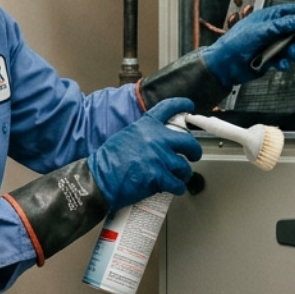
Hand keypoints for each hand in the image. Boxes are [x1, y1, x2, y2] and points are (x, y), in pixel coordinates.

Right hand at [88, 98, 202, 210]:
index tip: (189, 106)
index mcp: (146, 125)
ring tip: (179, 177)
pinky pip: (177, 184)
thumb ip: (145, 135)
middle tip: (194, 155)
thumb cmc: (108, 160)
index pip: (168, 107)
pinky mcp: (158, 177)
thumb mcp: (127, 136)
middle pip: (188, 142)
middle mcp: (156, 138)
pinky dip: (177, 188)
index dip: (182, 105)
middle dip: (195, 151)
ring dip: (183, 173)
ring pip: (184, 166)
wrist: (99, 178)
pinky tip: (175, 188)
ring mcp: (159, 158)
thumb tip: (159, 141)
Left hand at [202, 4, 294, 86]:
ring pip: (291, 46)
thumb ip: (280, 26)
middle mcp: (272, 30)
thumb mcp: (259, 31)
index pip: (291, 12)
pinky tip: (282, 64)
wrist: (224, 65)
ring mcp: (271, 44)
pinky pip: (283, 59)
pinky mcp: (270, 59)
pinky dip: (284, 62)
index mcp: (269, 17)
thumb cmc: (236, 42)